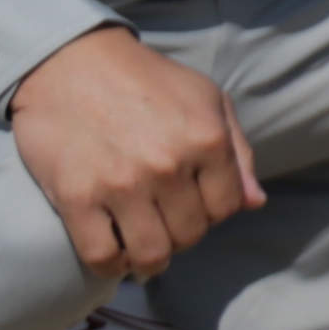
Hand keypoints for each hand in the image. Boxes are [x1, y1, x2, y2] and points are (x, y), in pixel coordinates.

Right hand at [4, 27, 261, 283]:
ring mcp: (121, 185)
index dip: (215, 211)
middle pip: (191, 234)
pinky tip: (115, 254)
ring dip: (152, 259)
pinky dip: (112, 266)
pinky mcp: (76, 198)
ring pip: (151, 254)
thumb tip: (255, 203)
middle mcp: (168, 166)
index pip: (228, 207)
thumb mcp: (208, 100)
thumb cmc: (146, 81)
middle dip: (183, 234)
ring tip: (145, 246)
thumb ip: (238, 153)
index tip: (196, 203)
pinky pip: (102, 256)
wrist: (73, 63)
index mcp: (207, 140)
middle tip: (167, 221)